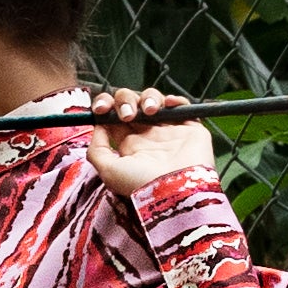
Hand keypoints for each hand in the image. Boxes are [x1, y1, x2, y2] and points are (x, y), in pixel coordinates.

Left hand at [84, 89, 216, 199]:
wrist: (177, 190)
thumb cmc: (142, 184)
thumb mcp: (109, 172)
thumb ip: (96, 150)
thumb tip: (97, 127)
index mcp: (129, 144)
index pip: (112, 116)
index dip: (106, 106)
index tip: (101, 109)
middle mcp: (147, 135)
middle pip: (131, 102)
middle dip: (125, 99)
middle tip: (128, 114)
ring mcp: (169, 131)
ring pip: (154, 99)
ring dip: (148, 97)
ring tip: (150, 111)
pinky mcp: (190, 129)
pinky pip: (182, 106)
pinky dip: (175, 100)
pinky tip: (168, 105)